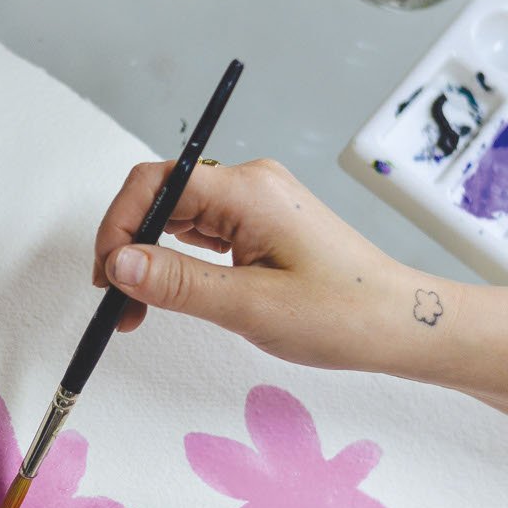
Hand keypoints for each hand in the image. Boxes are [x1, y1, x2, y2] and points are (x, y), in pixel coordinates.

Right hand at [93, 157, 443, 372]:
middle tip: (119, 304)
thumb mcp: (249, 307)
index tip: (108, 276)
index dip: (119, 225)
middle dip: (129, 246)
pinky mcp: (262, 222)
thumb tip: (119, 263)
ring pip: (179, 214)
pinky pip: (202, 229)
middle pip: (162, 196)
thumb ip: (177, 282)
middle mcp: (251, 184)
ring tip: (141, 308)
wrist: (399, 324)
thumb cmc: (342, 314)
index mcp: (249, 190)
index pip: (156, 183)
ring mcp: (258, 202)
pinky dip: (178, 260)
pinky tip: (174, 293)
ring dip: (151, 256)